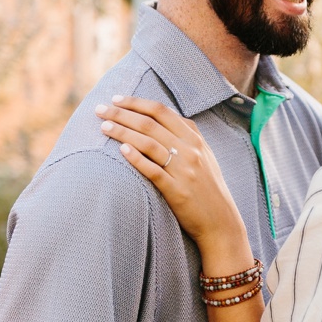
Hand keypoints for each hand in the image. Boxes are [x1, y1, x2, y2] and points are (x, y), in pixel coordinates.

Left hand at [97, 96, 245, 248]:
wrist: (221, 221)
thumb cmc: (208, 187)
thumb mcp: (205, 156)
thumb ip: (187, 135)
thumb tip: (164, 115)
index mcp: (195, 139)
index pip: (161, 111)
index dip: (136, 102)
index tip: (116, 99)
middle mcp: (190, 151)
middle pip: (150, 124)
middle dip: (121, 113)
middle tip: (99, 109)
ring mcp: (184, 170)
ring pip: (148, 143)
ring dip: (123, 132)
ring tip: (103, 127)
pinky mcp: (177, 191)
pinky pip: (153, 171)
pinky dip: (136, 158)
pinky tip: (121, 150)